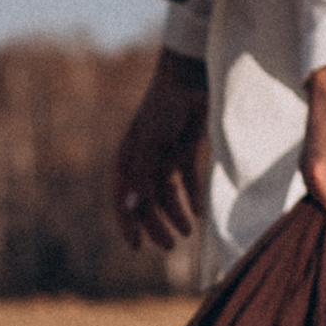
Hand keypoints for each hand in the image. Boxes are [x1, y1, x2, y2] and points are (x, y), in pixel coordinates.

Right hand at [114, 51, 207, 252]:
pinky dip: (193, 197)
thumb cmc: (163, 109)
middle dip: (156, 225)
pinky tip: (202, 213)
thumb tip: (131, 208)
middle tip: (169, 246)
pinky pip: (187, 181)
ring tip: (188, 232)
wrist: (188, 78)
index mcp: (127, 161)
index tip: (137, 247)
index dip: (128, 224)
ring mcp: (164, 157)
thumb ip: (141, 177)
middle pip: (146, 202)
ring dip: (175, 214)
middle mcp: (143, 162)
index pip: (123, 200)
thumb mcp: (151, 144)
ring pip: (167, 195)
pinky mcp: (184, 151)